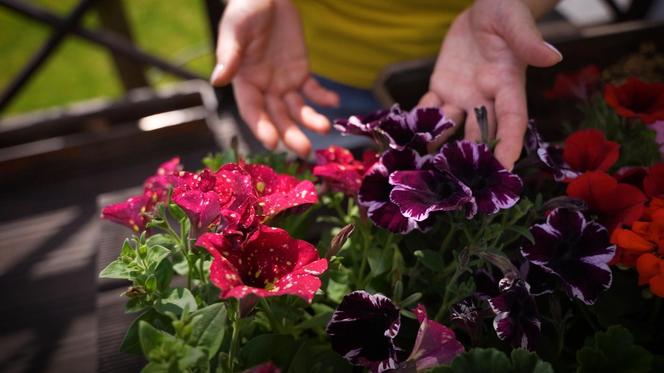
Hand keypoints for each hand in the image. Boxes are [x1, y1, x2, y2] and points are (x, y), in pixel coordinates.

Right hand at [210, 0, 338, 157]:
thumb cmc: (245, 9)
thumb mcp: (235, 30)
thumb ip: (229, 55)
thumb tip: (217, 80)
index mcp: (245, 82)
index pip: (253, 111)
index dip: (261, 127)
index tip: (272, 143)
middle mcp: (264, 88)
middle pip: (278, 117)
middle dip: (291, 134)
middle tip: (305, 150)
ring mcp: (284, 83)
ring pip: (297, 109)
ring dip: (310, 120)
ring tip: (324, 127)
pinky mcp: (301, 73)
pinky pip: (313, 89)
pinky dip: (323, 96)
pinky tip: (334, 101)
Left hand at [419, 0, 561, 168]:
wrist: (485, 7)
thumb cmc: (506, 11)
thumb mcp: (515, 22)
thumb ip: (529, 41)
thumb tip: (552, 56)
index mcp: (507, 85)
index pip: (512, 120)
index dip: (510, 143)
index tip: (505, 167)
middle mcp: (486, 98)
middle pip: (481, 132)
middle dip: (473, 158)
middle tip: (462, 183)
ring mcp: (463, 95)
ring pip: (452, 127)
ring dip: (441, 145)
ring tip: (427, 168)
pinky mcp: (442, 87)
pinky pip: (429, 108)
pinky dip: (419, 122)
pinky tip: (408, 137)